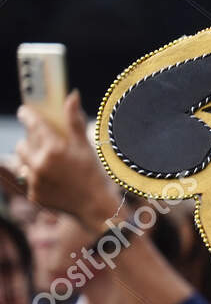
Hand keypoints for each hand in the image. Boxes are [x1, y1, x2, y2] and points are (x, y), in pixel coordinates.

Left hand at [14, 91, 122, 226]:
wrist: (95, 207)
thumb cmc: (94, 175)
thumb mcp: (86, 146)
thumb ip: (74, 121)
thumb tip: (72, 96)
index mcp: (54, 149)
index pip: (33, 124)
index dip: (27, 115)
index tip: (24, 111)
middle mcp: (40, 164)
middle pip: (23, 143)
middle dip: (30, 140)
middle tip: (42, 141)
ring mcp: (35, 180)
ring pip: (21, 160)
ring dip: (30, 157)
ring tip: (46, 160)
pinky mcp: (33, 193)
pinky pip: (27, 178)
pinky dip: (36, 175)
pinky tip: (52, 178)